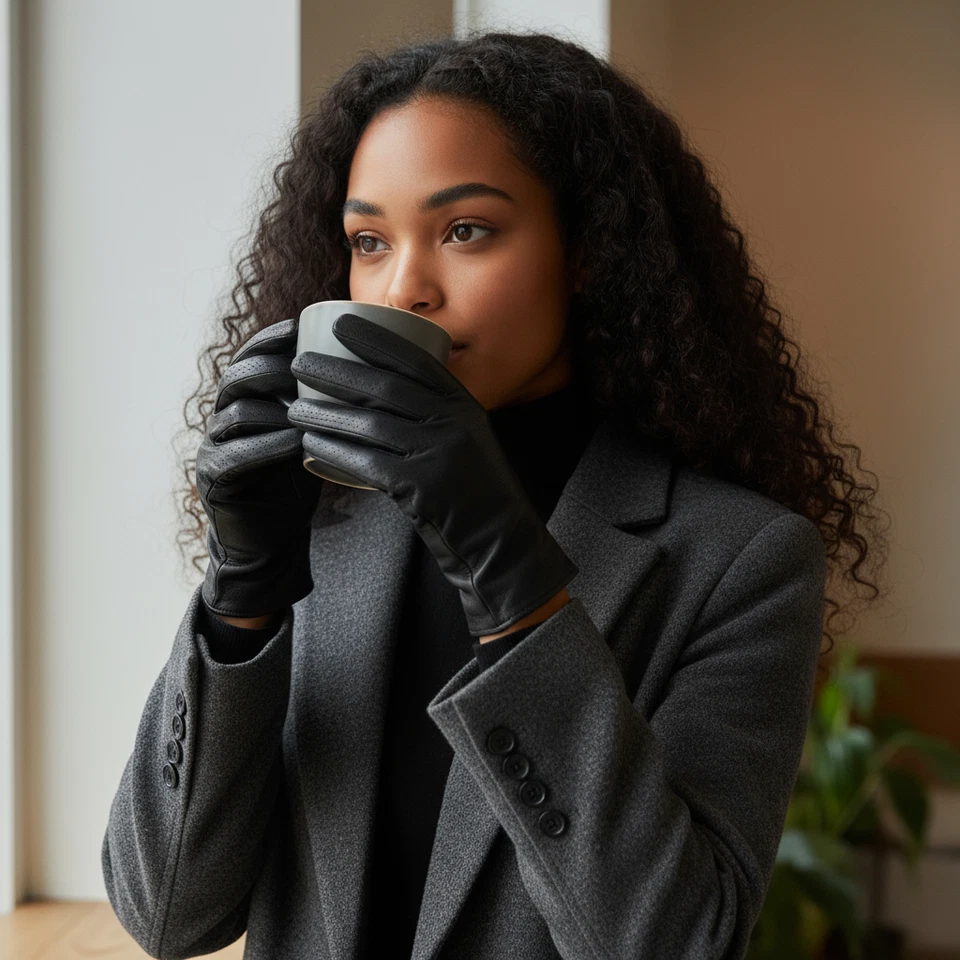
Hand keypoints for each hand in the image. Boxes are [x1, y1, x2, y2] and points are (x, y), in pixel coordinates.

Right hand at [196, 317, 326, 617]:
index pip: (251, 356)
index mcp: (245, 399)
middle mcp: (223, 416)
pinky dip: (267, 446)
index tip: (301, 325)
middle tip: (303, 362)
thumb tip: (373, 358)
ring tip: (307, 403)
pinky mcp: (214, 478)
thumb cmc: (296, 478)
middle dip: (270, 365)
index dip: (271, 338)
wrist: (272, 537)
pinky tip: (296, 443)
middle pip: (238, 377)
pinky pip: (235, 455)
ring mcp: (213, 446)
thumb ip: (321, 399)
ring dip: (274, 406)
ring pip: (237, 413)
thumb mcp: (311, 432)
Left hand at [287, 312, 577, 635]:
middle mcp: (455, 423)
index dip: (375, 340)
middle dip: (337, 372)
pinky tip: (310, 446)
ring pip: (371, 424)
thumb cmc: (475, 492)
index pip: (416, 360)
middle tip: (299, 363)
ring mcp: (440, 454)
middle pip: (386, 387)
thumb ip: (434, 416)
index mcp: (464, 405)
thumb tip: (379, 392)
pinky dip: (336, 452)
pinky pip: (368, 464)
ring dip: (326, 413)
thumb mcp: (465, 441)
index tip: (339, 324)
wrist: (502, 544)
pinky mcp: (423, 488)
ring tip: (294, 407)